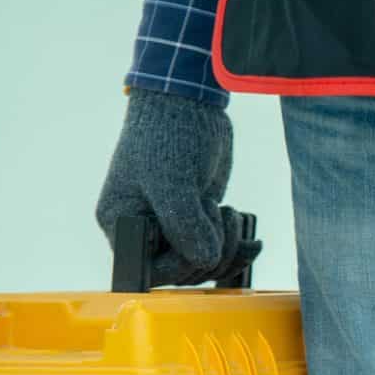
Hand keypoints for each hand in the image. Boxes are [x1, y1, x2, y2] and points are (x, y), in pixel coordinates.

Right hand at [95, 91, 261, 285]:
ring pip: (203, 263)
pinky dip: (237, 248)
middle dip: (210, 251)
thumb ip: (184, 224)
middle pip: (181, 271)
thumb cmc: (169, 135)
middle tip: (220, 211)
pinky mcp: (197, 218)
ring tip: (231, 213)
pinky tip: (253, 241)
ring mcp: (172, 224)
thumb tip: (205, 261)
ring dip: (227, 248)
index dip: (182, 264)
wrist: (189, 103)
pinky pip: (217, 249)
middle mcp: (144, 229)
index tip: (202, 236)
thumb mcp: (173, 180)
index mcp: (122, 223)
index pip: (150, 270)